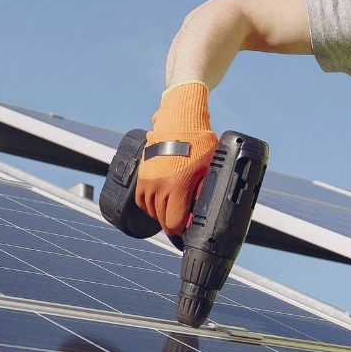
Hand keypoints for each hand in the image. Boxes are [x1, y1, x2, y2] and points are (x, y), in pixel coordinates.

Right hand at [134, 82, 217, 233]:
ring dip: (160, 215)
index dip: (182, 230)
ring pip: (151, 211)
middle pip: (162, 220)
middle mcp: (160, 187)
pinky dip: (148, 206)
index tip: (188, 228)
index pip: (174, 223)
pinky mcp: (142, 175)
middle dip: (173, 224)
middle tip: (182, 222)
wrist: (179, 122)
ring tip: (171, 212)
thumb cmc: (198, 143)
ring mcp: (148, 181)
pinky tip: (158, 204)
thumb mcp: (209, 168)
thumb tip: (204, 210)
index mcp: (178, 187)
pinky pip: (141, 200)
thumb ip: (205, 191)